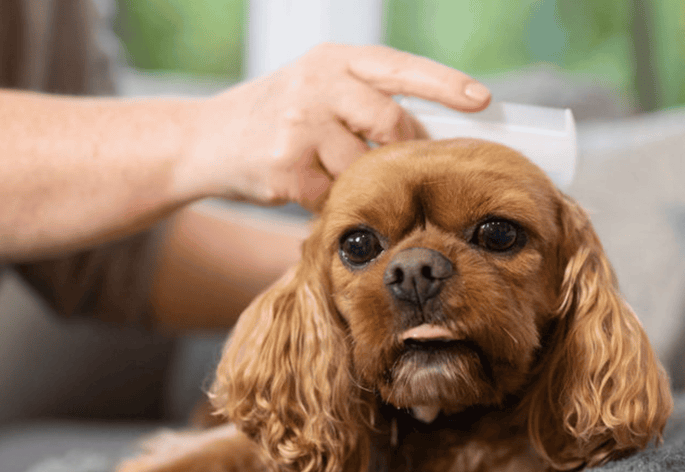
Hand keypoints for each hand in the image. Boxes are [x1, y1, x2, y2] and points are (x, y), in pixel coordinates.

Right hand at [175, 43, 490, 210]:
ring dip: (361, 180)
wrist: (204, 139)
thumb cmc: (277, 116)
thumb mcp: (318, 88)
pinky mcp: (287, 168)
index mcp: (333, 59)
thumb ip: (366, 98)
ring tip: (331, 169)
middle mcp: (317, 84)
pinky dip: (331, 200)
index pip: (400, 66)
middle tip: (396, 161)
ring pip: (366, 166)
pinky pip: (335, 195)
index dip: (444, 83)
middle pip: (391, 122)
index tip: (480, 99)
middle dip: (402, 148)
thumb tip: (432, 130)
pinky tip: (307, 185)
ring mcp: (300, 126)